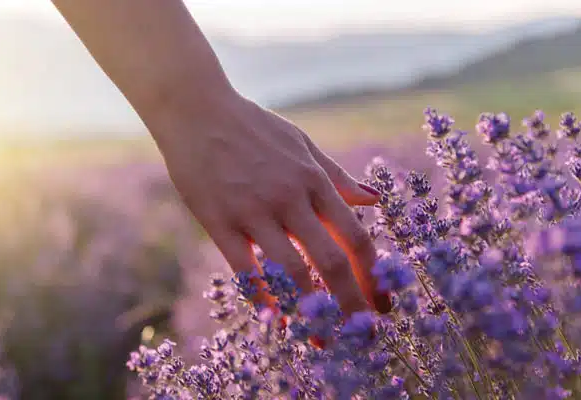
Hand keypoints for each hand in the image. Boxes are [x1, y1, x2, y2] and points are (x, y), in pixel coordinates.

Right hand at [147, 90, 391, 314]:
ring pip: (292, 271)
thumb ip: (337, 176)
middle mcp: (290, 198)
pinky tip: (276, 320)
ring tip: (321, 340)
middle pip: (332, 261)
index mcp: (314, 180)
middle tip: (362, 338)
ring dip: (311, 310)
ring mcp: (254, 211)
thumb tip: (375, 201)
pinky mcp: (219, 221)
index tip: (383, 307)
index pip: (356, 236)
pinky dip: (264, 298)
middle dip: (352, 305)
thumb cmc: (253, 127)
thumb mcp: (302, 144)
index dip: (374, 276)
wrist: (197, 110)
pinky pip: (246, 269)